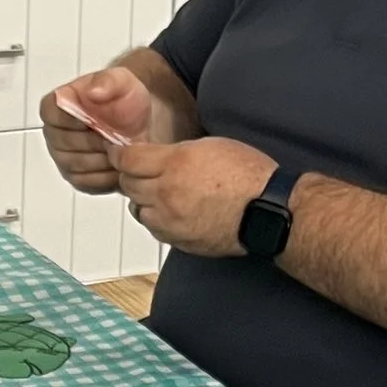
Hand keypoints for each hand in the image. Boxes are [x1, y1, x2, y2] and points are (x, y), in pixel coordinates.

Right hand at [39, 65, 154, 196]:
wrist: (142, 121)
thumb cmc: (126, 101)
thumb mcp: (122, 82)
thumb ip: (107, 82)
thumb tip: (92, 92)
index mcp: (55, 106)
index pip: (53, 116)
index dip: (80, 121)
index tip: (100, 120)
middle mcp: (54, 134)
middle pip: (68, 145)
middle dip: (98, 140)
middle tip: (119, 134)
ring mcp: (64, 159)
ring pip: (80, 166)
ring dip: (105, 158)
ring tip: (122, 146)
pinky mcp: (78, 179)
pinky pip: (90, 183)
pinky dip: (109, 174)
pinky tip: (121, 160)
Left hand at [118, 135, 279, 258]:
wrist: (268, 211)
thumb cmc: (248, 175)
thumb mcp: (210, 146)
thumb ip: (176, 151)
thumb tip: (154, 155)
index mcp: (175, 163)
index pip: (127, 159)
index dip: (119, 154)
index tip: (118, 153)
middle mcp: (167, 192)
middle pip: (128, 184)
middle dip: (131, 175)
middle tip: (139, 170)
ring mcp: (171, 220)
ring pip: (137, 209)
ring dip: (142, 199)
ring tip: (159, 192)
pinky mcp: (178, 240)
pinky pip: (154, 228)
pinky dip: (156, 218)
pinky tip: (170, 211)